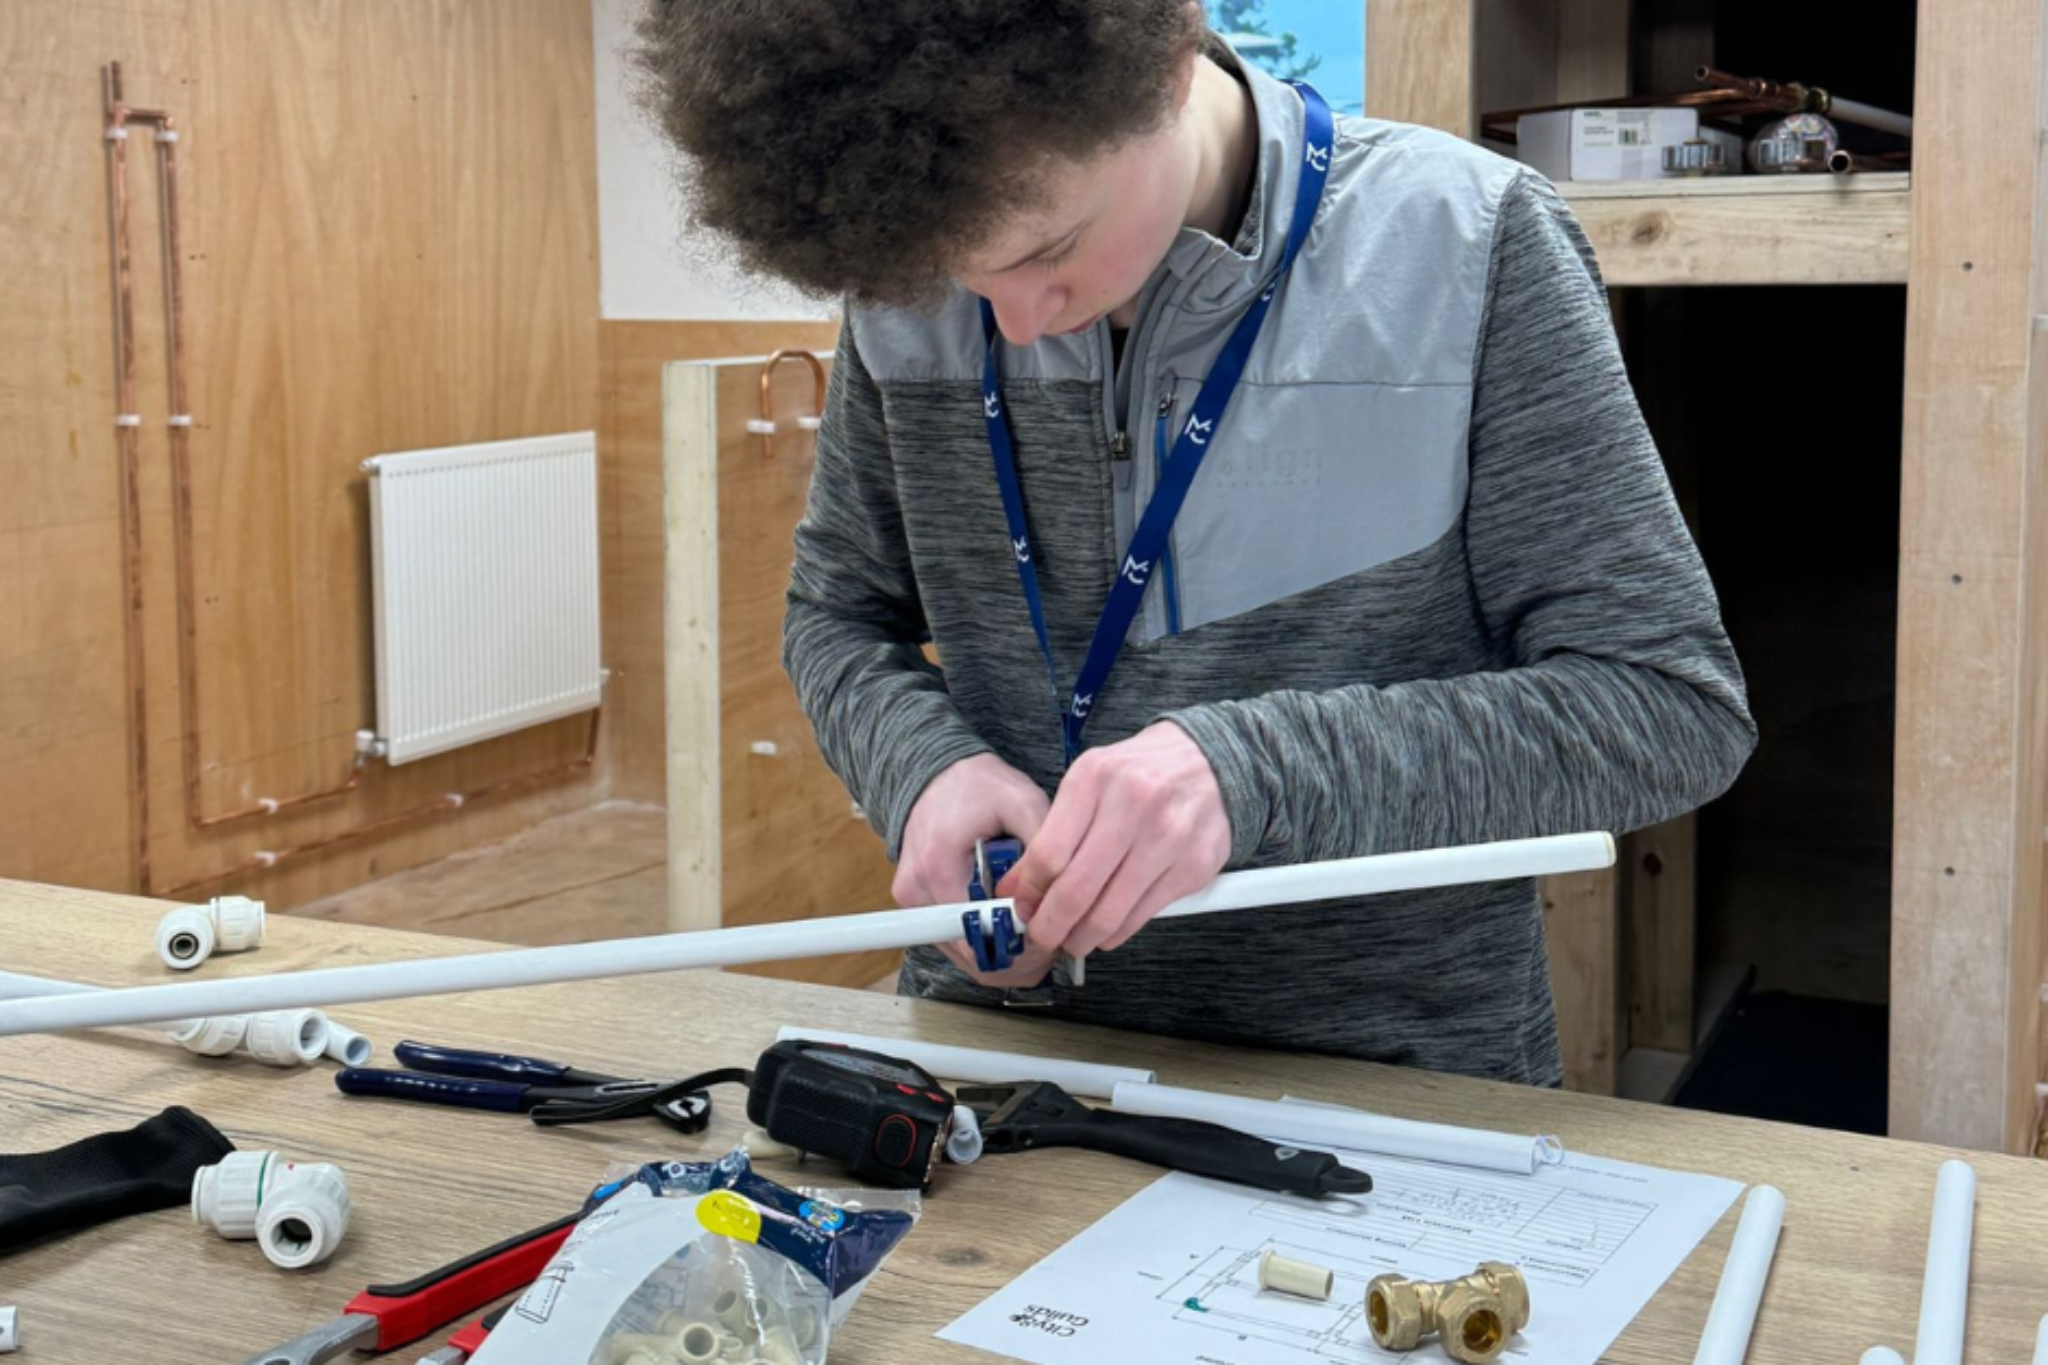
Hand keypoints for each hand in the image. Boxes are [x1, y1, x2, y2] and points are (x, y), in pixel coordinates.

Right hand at [895, 753, 1056, 986]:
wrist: (940, 775)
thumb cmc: (980, 786)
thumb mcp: (1022, 802)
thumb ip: (1045, 846)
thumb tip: (1066, 894)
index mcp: (938, 867)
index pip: (979, 938)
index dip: (1021, 948)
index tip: (1051, 934)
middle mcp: (917, 892)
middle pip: (973, 958)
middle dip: (1019, 957)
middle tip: (1052, 939)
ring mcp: (913, 903)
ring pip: (966, 959)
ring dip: (1005, 954)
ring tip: (1034, 927)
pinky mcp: (918, 907)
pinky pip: (957, 945)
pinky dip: (988, 943)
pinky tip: (1012, 923)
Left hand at [1004, 721, 1230, 962]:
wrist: (1207, 761)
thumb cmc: (1138, 774)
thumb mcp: (1088, 784)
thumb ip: (1050, 833)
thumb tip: (1015, 888)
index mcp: (1095, 778)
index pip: (1048, 855)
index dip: (1029, 892)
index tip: (1022, 907)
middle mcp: (1134, 804)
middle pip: (1076, 889)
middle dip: (1050, 926)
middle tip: (1042, 936)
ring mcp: (1169, 837)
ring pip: (1110, 912)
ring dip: (1082, 937)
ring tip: (1073, 940)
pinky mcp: (1194, 865)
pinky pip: (1143, 915)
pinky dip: (1117, 932)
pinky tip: (1107, 930)